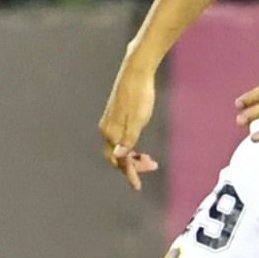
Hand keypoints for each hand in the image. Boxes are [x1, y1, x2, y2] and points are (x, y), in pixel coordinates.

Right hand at [98, 61, 160, 190]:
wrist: (136, 71)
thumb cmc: (139, 95)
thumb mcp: (137, 120)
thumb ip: (128, 141)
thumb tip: (118, 157)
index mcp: (111, 132)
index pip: (119, 161)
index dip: (129, 174)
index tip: (137, 186)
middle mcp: (107, 129)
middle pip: (116, 157)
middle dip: (131, 166)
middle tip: (151, 166)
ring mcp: (110, 122)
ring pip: (118, 148)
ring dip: (131, 156)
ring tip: (148, 158)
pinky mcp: (114, 116)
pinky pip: (119, 139)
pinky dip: (129, 146)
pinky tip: (138, 143)